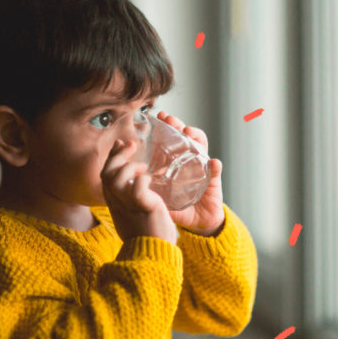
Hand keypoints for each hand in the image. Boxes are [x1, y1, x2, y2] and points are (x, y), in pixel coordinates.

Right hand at [100, 139, 177, 244]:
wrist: (153, 255)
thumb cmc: (147, 233)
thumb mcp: (133, 213)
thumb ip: (130, 198)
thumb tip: (136, 182)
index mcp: (114, 203)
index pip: (106, 175)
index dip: (111, 158)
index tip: (120, 144)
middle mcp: (117, 203)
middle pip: (107, 173)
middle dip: (118, 155)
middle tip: (132, 144)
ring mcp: (128, 205)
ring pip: (116, 178)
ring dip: (129, 166)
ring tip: (143, 166)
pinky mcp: (142, 208)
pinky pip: (137, 187)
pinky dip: (143, 179)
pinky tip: (150, 179)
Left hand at [156, 111, 224, 236]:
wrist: (198, 222)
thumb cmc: (178, 206)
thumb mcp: (159, 196)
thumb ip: (144, 190)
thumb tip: (122, 181)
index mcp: (176, 162)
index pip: (173, 139)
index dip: (168, 126)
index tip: (159, 116)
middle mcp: (190, 161)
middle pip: (186, 137)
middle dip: (179, 125)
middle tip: (170, 119)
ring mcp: (202, 169)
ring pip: (201, 148)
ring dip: (196, 138)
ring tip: (189, 133)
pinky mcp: (213, 182)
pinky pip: (215, 172)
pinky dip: (215, 167)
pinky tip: (214, 163)